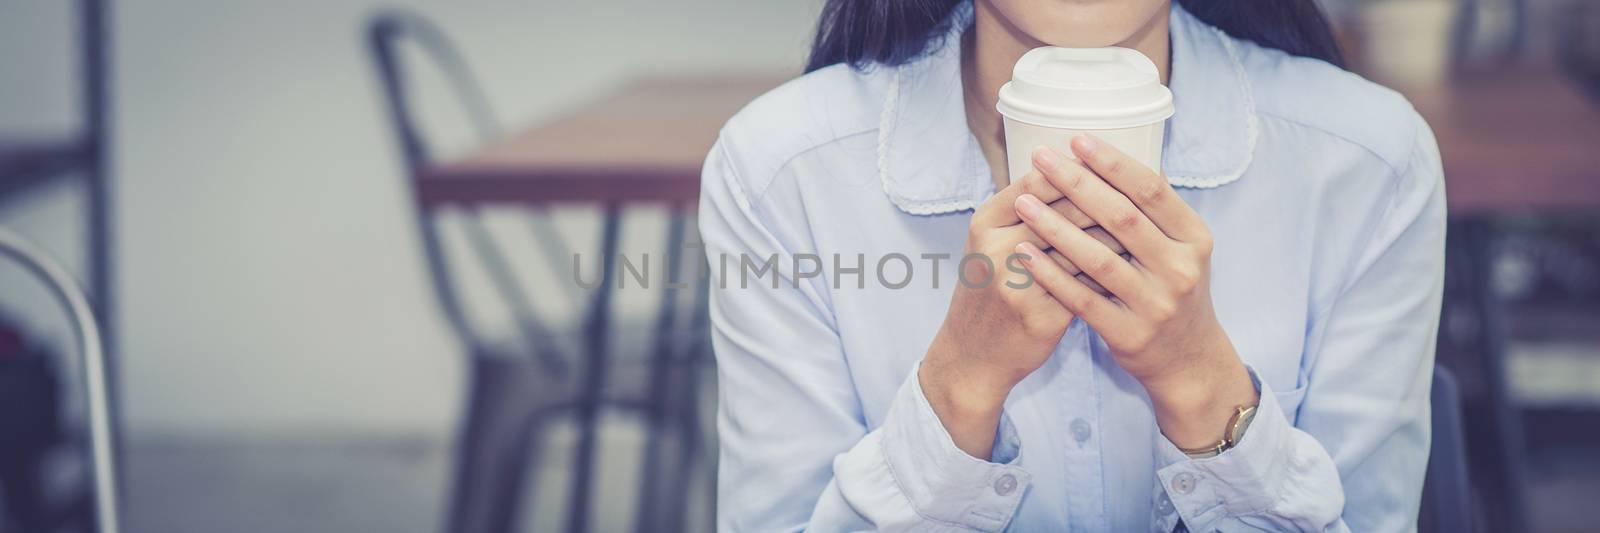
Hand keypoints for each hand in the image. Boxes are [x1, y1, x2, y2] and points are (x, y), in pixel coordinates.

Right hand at [919, 170, 1121, 457]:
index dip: (1079, 170)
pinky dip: (1113, 274)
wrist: (973, 356)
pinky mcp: (1039, 316)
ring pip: (1082, 248)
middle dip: (1107, 201)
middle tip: (1141, 195)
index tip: (1111, 165)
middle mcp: (995, 248)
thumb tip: (1086, 172)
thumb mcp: (993, 243)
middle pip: (1064, 210)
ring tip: (1147, 228)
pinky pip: (1088, 287)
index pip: (1038, 181)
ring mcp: (1016, 284)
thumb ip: (1029, 210)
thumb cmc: (992, 291)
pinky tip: (1137, 266)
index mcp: (985, 222)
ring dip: (1118, 237)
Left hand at [1011, 136, 1257, 448]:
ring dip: (1056, 227)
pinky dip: (1052, 275)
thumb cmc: (1172, 291)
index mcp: (1194, 238)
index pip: (1151, 190)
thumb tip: (1124, 155)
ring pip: (1098, 259)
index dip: (1113, 163)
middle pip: (1122, 218)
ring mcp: (1156, 304)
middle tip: (1042, 158)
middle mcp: (1180, 269)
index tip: (1077, 139)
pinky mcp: (1130, 333)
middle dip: (1077, 184)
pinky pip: (1083, 300)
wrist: (1187, 360)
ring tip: (1023, 202)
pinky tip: (1024, 254)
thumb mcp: (1182, 249)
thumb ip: (1156, 211)